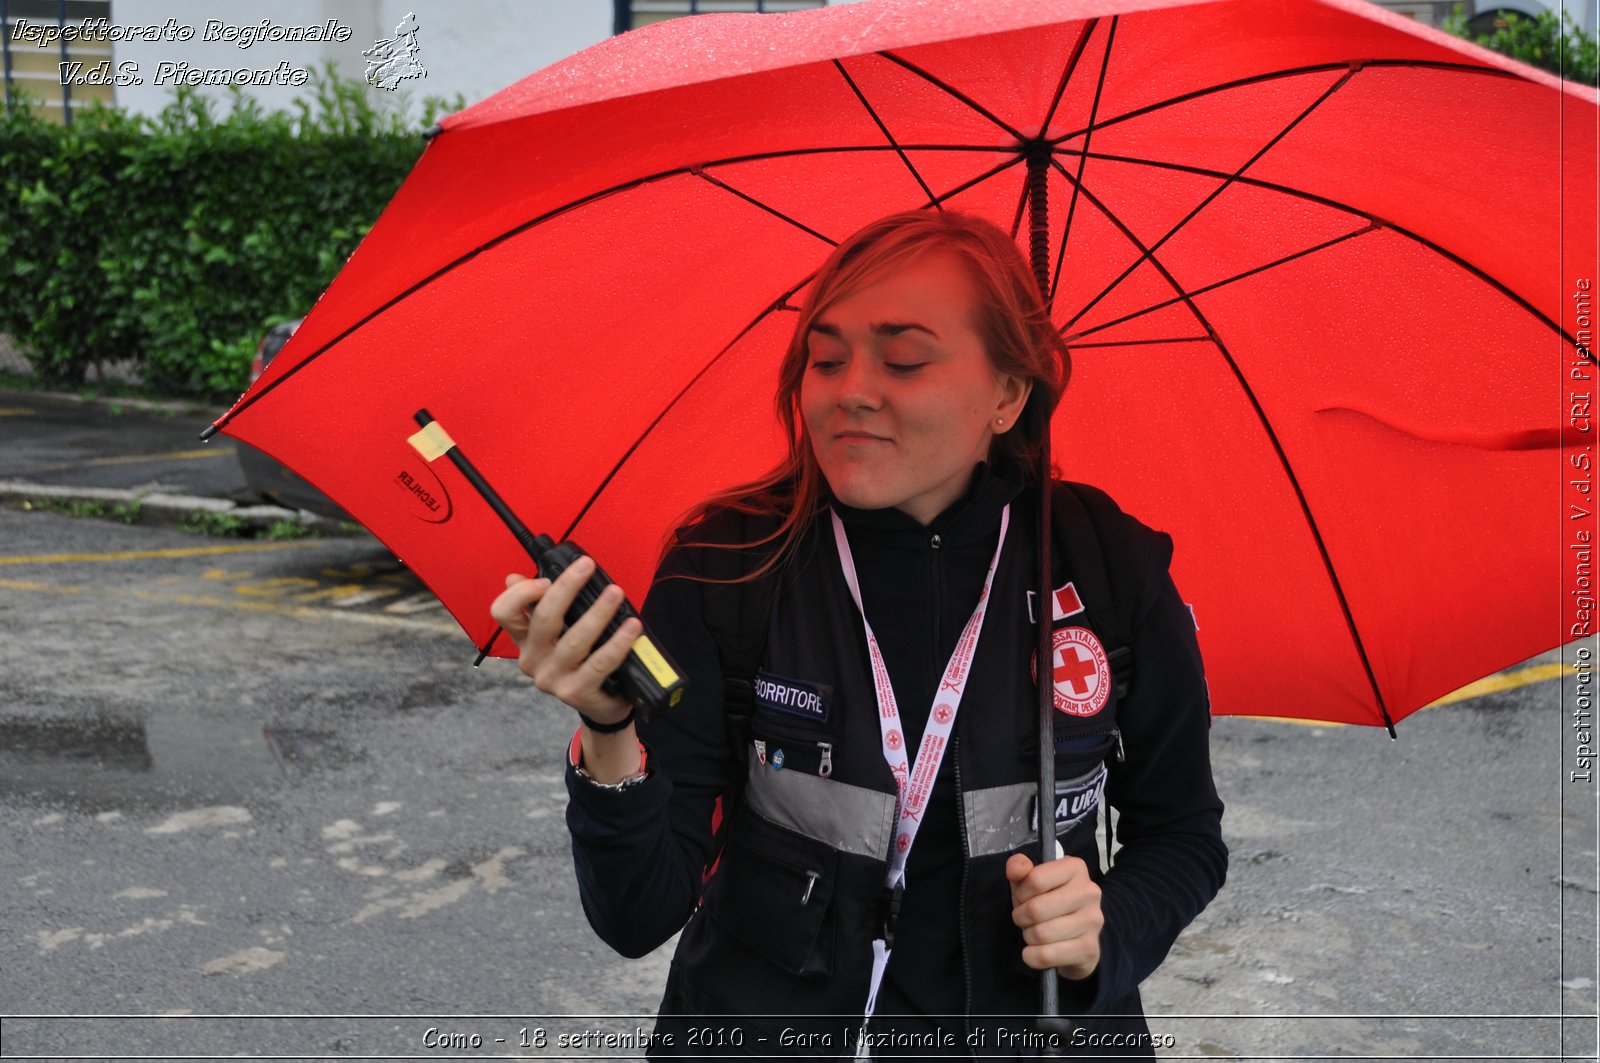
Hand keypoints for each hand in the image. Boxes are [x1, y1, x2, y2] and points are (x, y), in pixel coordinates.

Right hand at [488, 556, 641, 725]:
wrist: (601, 704)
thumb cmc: (581, 659)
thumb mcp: (557, 632)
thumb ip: (539, 604)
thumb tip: (514, 577)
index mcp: (524, 639)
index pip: (503, 612)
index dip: (520, 593)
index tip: (546, 579)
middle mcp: (532, 660)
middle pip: (543, 619)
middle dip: (567, 588)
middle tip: (587, 566)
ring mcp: (552, 679)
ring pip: (575, 640)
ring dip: (598, 612)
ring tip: (616, 593)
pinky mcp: (576, 693)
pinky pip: (600, 663)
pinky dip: (618, 642)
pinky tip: (632, 627)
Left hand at [1006, 852, 1102, 980]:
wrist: (1074, 937)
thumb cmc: (1048, 903)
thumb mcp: (1029, 882)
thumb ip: (1018, 869)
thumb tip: (1015, 868)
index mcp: (1075, 868)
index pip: (1035, 879)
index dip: (1021, 893)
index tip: (1024, 898)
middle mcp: (1089, 892)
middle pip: (1036, 909)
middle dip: (1021, 917)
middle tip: (1024, 919)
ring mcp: (1093, 921)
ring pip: (1041, 934)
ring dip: (1028, 937)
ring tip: (1034, 933)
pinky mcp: (1090, 948)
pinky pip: (1047, 955)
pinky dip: (1033, 956)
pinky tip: (1036, 951)